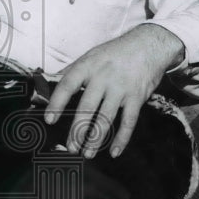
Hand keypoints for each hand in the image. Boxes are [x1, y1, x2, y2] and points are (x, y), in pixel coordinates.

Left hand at [44, 23, 184, 158]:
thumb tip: (50, 82)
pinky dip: (121, 139)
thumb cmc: (116, 52)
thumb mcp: (91, 55)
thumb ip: (72, 70)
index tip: (49, 119)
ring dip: (96, 139)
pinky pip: (128, 122)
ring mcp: (121, 88)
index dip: (57, 103)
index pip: (67, 85)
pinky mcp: (137, 97)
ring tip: (87, 153)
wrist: (149, 45)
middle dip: (77, 130)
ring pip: (106, 118)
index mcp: (88, 66)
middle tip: (71, 146)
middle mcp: (103, 78)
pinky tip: (114, 151)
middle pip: (87, 108)